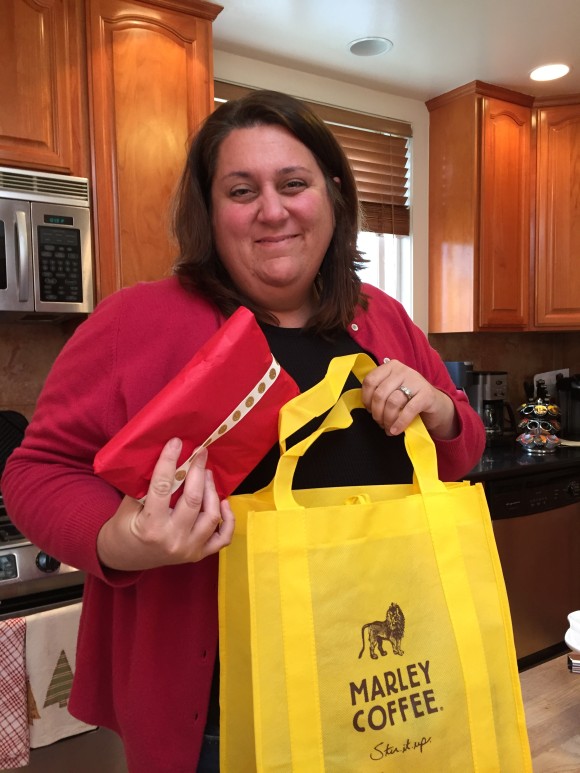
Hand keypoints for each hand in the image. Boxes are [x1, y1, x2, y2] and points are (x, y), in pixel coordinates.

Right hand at [97, 438, 234, 570]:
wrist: (124, 558)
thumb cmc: (124, 528)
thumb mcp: (126, 506)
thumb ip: (144, 486)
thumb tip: (166, 458)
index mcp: (150, 527)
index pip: (163, 487)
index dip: (170, 461)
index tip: (177, 443)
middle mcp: (173, 540)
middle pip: (193, 500)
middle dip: (197, 471)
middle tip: (200, 453)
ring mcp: (188, 549)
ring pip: (211, 516)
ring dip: (212, 491)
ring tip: (207, 473)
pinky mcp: (198, 555)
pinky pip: (222, 538)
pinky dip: (228, 520)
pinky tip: (223, 503)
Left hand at [361, 359, 458, 438]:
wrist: (435, 404)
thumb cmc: (409, 398)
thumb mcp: (392, 390)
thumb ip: (379, 391)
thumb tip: (366, 405)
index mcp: (390, 366)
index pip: (370, 381)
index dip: (366, 399)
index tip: (369, 409)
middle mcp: (402, 370)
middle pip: (380, 394)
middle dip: (377, 413)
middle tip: (379, 422)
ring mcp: (415, 380)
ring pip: (392, 402)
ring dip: (387, 420)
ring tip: (388, 427)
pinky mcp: (426, 394)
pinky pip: (408, 410)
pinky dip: (399, 423)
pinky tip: (395, 430)